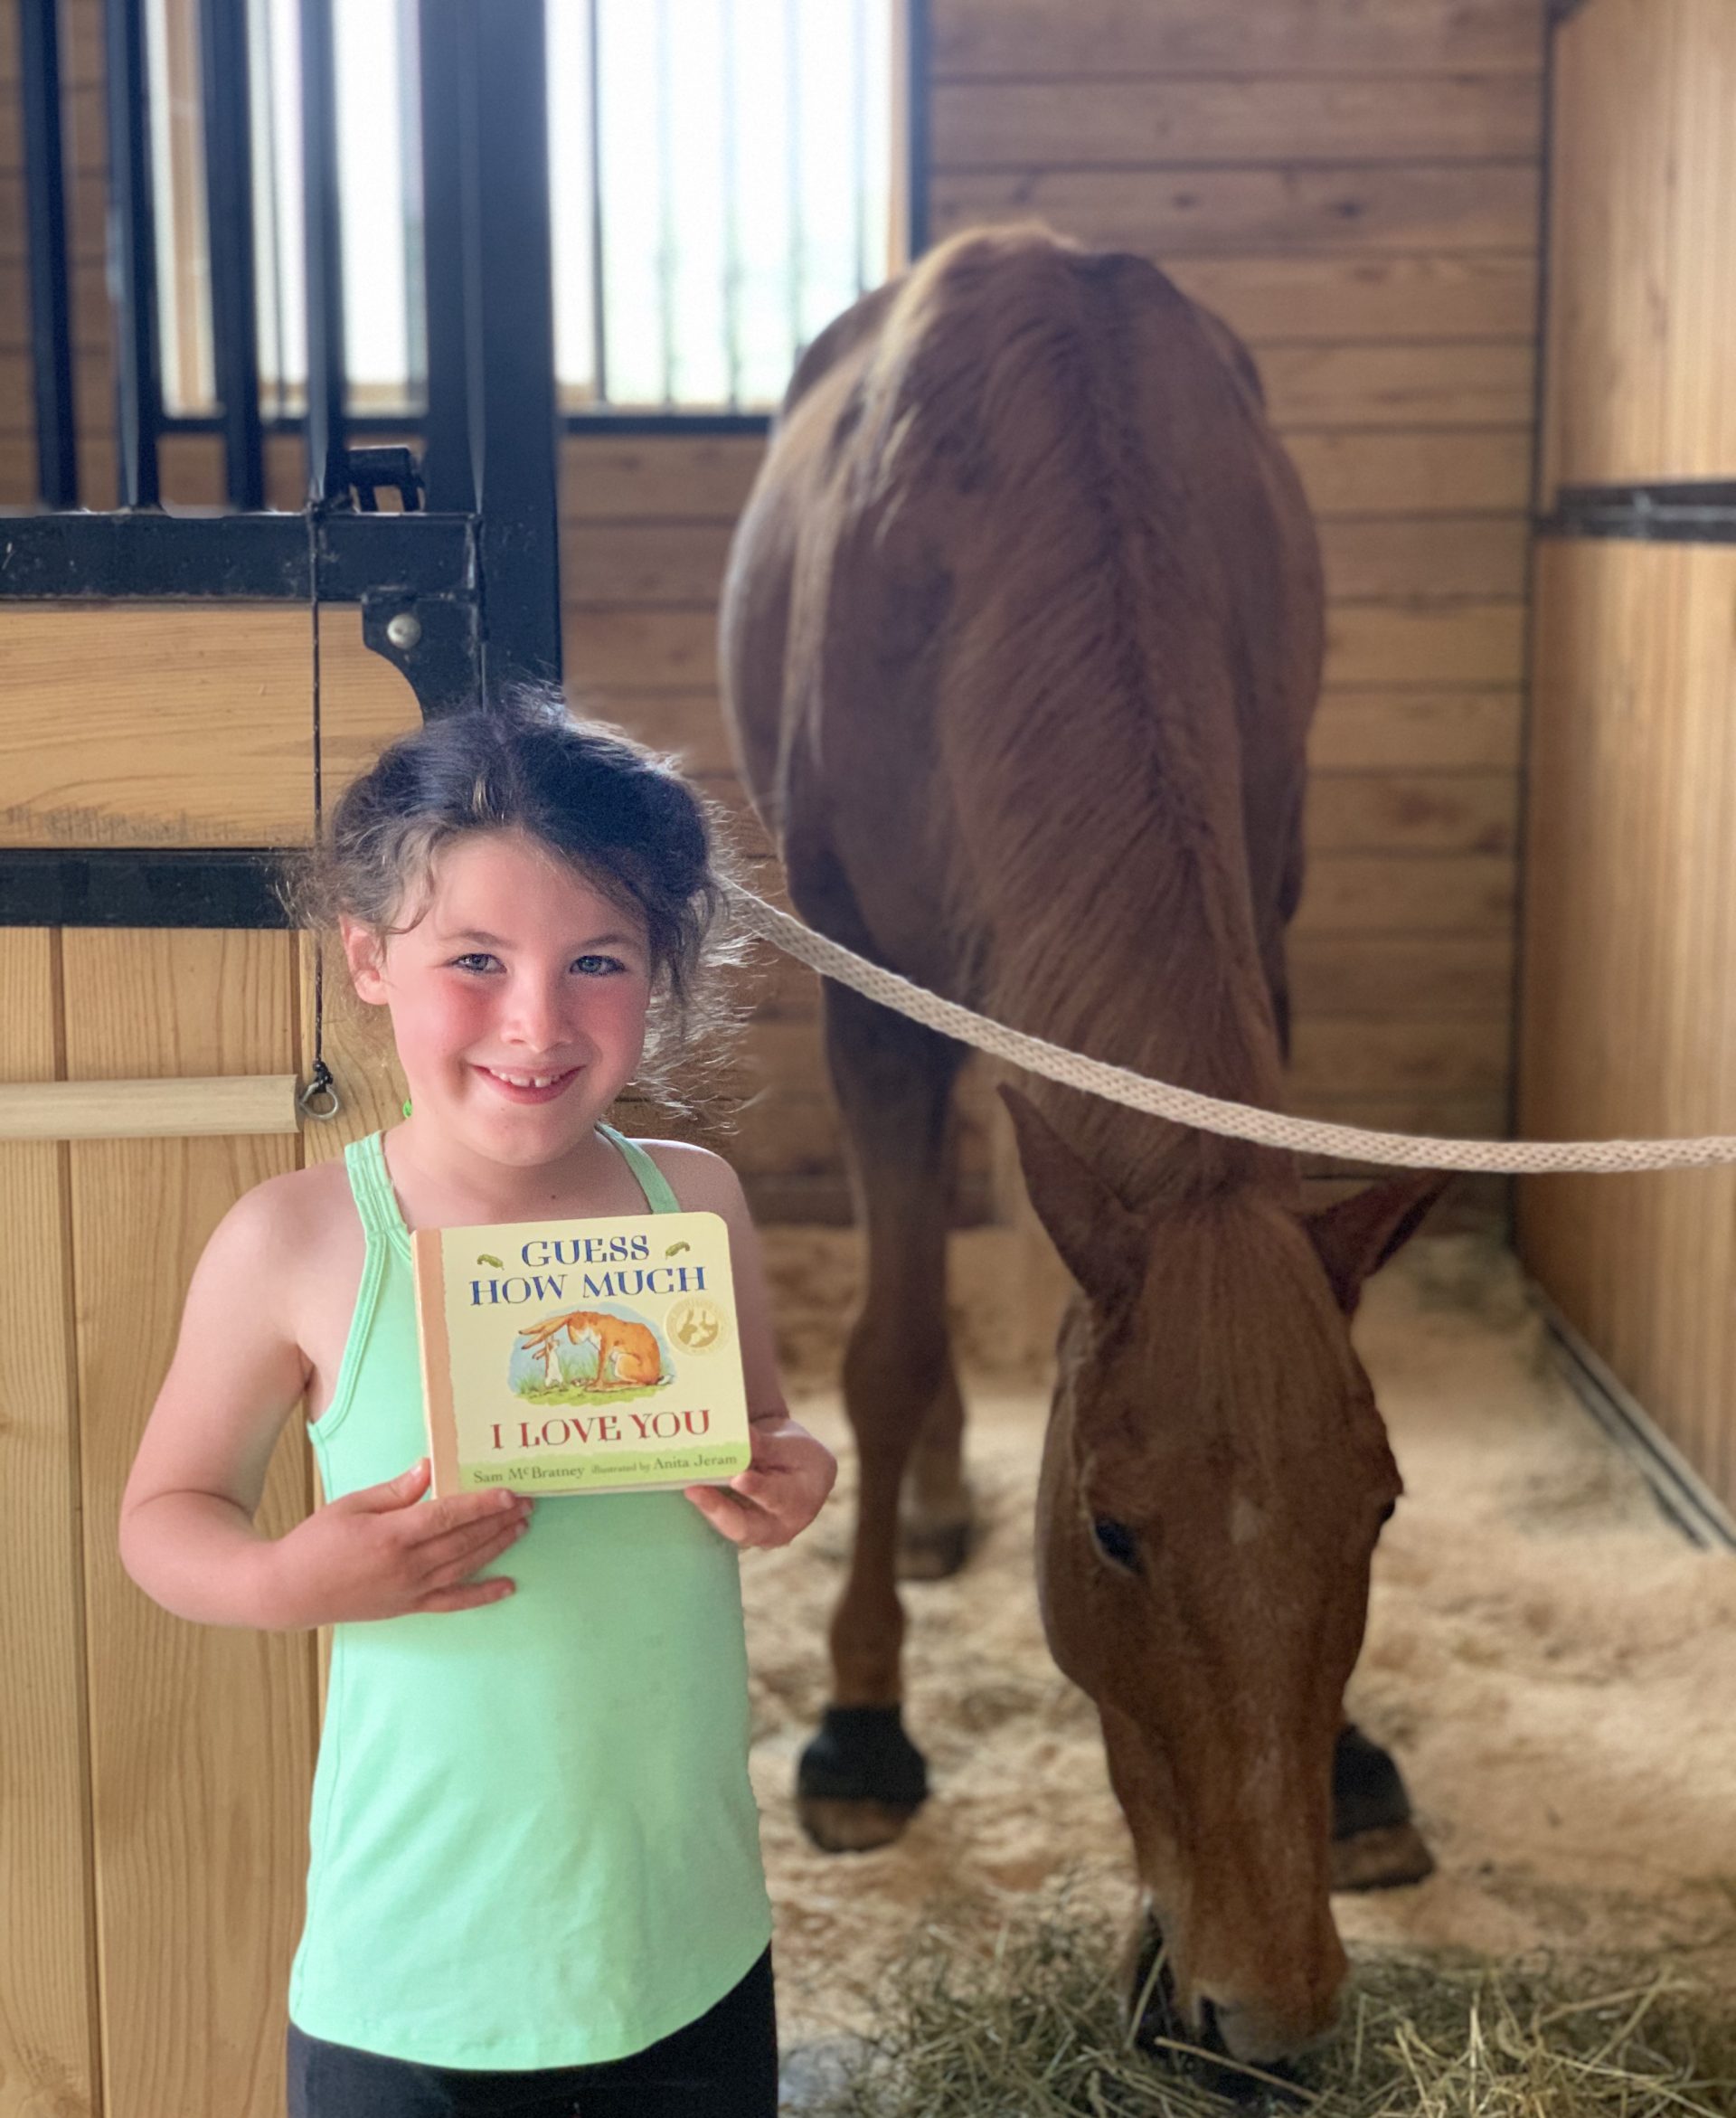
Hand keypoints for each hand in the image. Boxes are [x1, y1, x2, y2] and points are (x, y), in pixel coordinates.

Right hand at [260, 1458, 533, 1625]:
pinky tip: (508, 1586)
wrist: (287, 1592)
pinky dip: (483, 1595)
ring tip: (522, 1528)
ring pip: (465, 1566)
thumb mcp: (351, 1505)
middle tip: (529, 1504)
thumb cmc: (315, 1542)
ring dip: (497, 1547)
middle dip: (499, 1521)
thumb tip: (429, 1467)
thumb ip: (395, 1490)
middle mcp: (407, 1566)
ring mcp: (410, 1590)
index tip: (509, 1493)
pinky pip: (453, 1602)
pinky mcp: (407, 1607)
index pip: (448, 1516)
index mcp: (392, 1535)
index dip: (482, 1504)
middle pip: (464, 1540)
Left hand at [684, 1417, 836, 1548]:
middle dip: (717, 1509)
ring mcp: (752, 1533)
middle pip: (743, 1527)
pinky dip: (701, 1502)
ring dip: (704, 1506)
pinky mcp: (733, 1527)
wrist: (798, 1475)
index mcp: (797, 1505)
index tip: (738, 1478)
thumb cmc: (799, 1459)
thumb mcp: (791, 1448)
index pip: (776, 1498)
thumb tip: (743, 1437)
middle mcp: (775, 1529)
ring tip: (684, 1483)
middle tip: (693, 1489)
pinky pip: (715, 1518)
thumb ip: (765, 1446)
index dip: (757, 1489)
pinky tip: (683, 1483)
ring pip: (724, 1525)